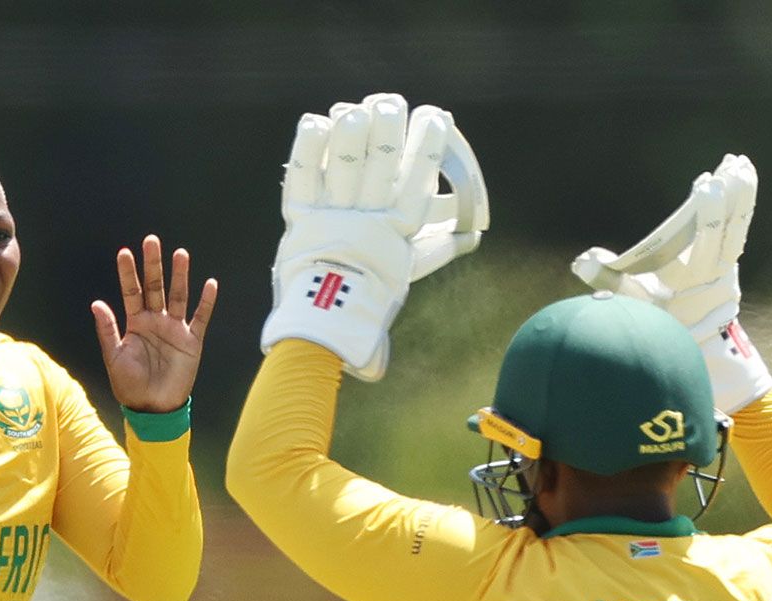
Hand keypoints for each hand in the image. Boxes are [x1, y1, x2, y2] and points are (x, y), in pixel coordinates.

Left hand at [91, 234, 217, 412]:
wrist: (153, 408)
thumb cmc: (130, 385)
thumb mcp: (113, 357)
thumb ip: (107, 330)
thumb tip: (96, 303)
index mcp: (135, 323)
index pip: (131, 291)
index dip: (128, 273)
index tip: (124, 252)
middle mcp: (155, 321)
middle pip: (155, 287)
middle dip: (153, 265)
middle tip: (152, 241)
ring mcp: (174, 329)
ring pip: (178, 296)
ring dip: (180, 276)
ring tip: (181, 254)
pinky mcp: (192, 341)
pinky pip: (200, 318)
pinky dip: (206, 302)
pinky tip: (210, 284)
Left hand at [263, 93, 488, 381]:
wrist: (323, 327)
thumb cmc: (369, 303)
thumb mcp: (407, 273)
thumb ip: (437, 250)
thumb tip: (471, 235)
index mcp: (396, 233)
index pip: (418, 181)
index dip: (427, 145)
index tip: (436, 116)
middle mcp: (366, 220)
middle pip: (381, 163)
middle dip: (388, 126)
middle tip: (390, 103)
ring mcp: (331, 217)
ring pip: (344, 165)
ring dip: (351, 133)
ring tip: (356, 110)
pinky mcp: (299, 219)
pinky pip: (303, 178)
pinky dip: (308, 149)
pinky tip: (315, 122)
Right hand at [571, 154, 755, 339]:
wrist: (691, 345)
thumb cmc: (657, 322)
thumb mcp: (632, 305)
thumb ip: (608, 281)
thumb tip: (582, 259)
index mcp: (695, 278)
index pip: (706, 239)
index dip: (708, 211)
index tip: (704, 184)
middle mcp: (718, 269)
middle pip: (728, 227)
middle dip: (727, 196)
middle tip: (724, 167)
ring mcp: (728, 264)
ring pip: (739, 224)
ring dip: (742, 194)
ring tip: (739, 162)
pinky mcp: (730, 258)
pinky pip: (740, 226)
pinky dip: (743, 202)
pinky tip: (744, 177)